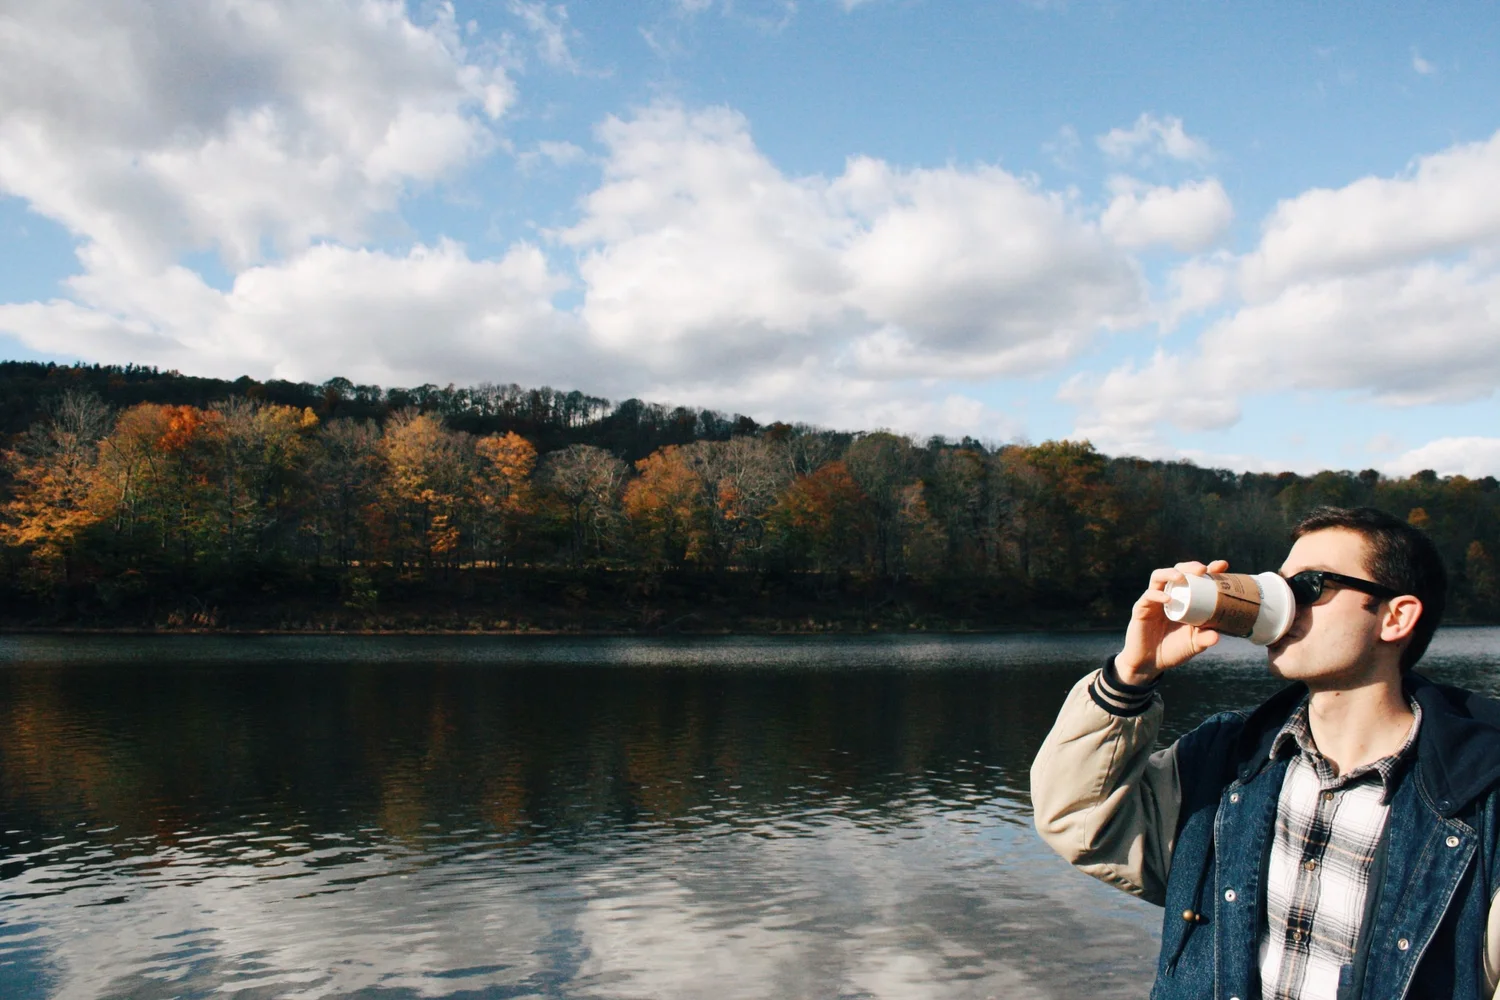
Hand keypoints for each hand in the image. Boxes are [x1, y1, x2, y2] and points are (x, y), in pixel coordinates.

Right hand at [1115, 560, 1227, 685]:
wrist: (1150, 663)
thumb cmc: (1174, 650)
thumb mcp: (1194, 645)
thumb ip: (1204, 639)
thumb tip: (1217, 636)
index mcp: (1186, 599)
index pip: (1197, 579)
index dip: (1210, 570)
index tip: (1222, 565)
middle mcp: (1170, 595)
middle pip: (1178, 571)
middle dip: (1189, 566)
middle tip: (1202, 570)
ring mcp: (1154, 600)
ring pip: (1159, 576)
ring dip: (1171, 573)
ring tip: (1182, 577)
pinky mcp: (1141, 608)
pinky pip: (1148, 596)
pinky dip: (1158, 595)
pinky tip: (1168, 599)